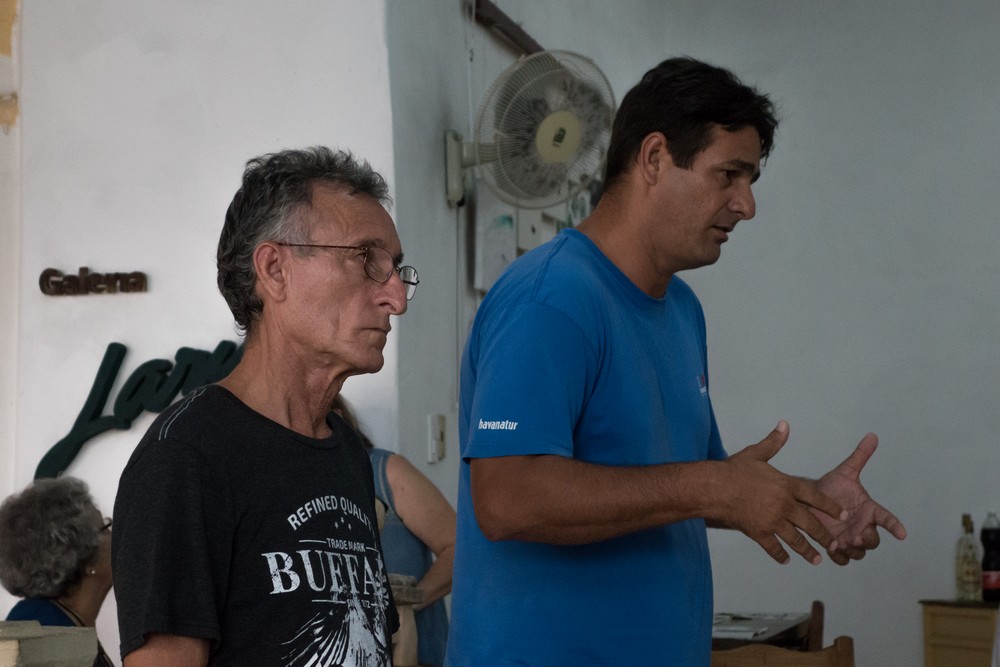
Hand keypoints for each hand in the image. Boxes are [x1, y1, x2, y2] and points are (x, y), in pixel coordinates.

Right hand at [722, 421, 845, 565]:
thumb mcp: (756, 454)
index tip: (844, 514)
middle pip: (810, 523)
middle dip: (823, 535)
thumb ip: (773, 442)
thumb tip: (784, 425)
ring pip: (795, 539)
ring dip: (807, 550)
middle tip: (834, 543)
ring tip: (817, 559)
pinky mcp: (758, 532)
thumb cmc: (733, 470)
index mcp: (786, 484)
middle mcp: (784, 505)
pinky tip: (785, 560)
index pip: (815, 496)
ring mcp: (772, 521)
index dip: (831, 506)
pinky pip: (773, 547)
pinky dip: (779, 555)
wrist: (713, 488)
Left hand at [811, 433, 906, 564]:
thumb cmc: (830, 486)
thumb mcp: (845, 471)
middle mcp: (862, 526)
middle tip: (855, 536)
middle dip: (868, 540)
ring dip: (853, 550)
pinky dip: (840, 556)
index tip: (902, 534)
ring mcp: (849, 538)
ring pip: (859, 552)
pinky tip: (831, 549)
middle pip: (873, 541)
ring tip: (841, 542)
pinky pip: (843, 559)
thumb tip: (872, 435)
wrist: (808, 499)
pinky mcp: (836, 546)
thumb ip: (860, 456)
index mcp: (869, 510)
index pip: (887, 519)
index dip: (895, 526)